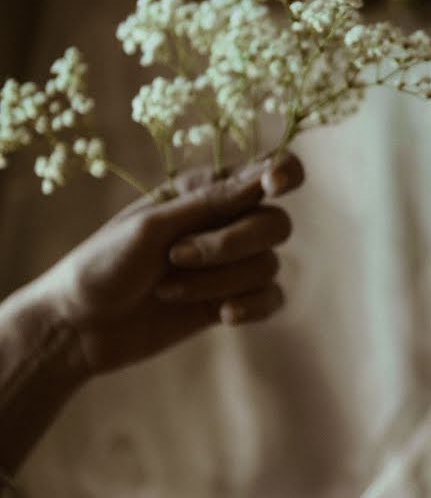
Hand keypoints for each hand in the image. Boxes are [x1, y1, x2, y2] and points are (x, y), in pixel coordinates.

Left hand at [34, 153, 303, 377]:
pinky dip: (251, 308)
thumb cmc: (103, 264)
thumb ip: (211, 203)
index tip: (273, 184)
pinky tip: (222, 316)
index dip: (285, 172)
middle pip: (275, 224)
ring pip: (267, 265)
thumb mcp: (151, 227)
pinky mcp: (234, 301)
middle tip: (176, 257)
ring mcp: (233, 264)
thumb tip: (264, 178)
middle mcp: (228, 222)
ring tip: (167, 290)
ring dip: (217, 282)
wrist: (79, 328)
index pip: (270, 170)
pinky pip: (271, 298)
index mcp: (208, 190)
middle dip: (231, 244)